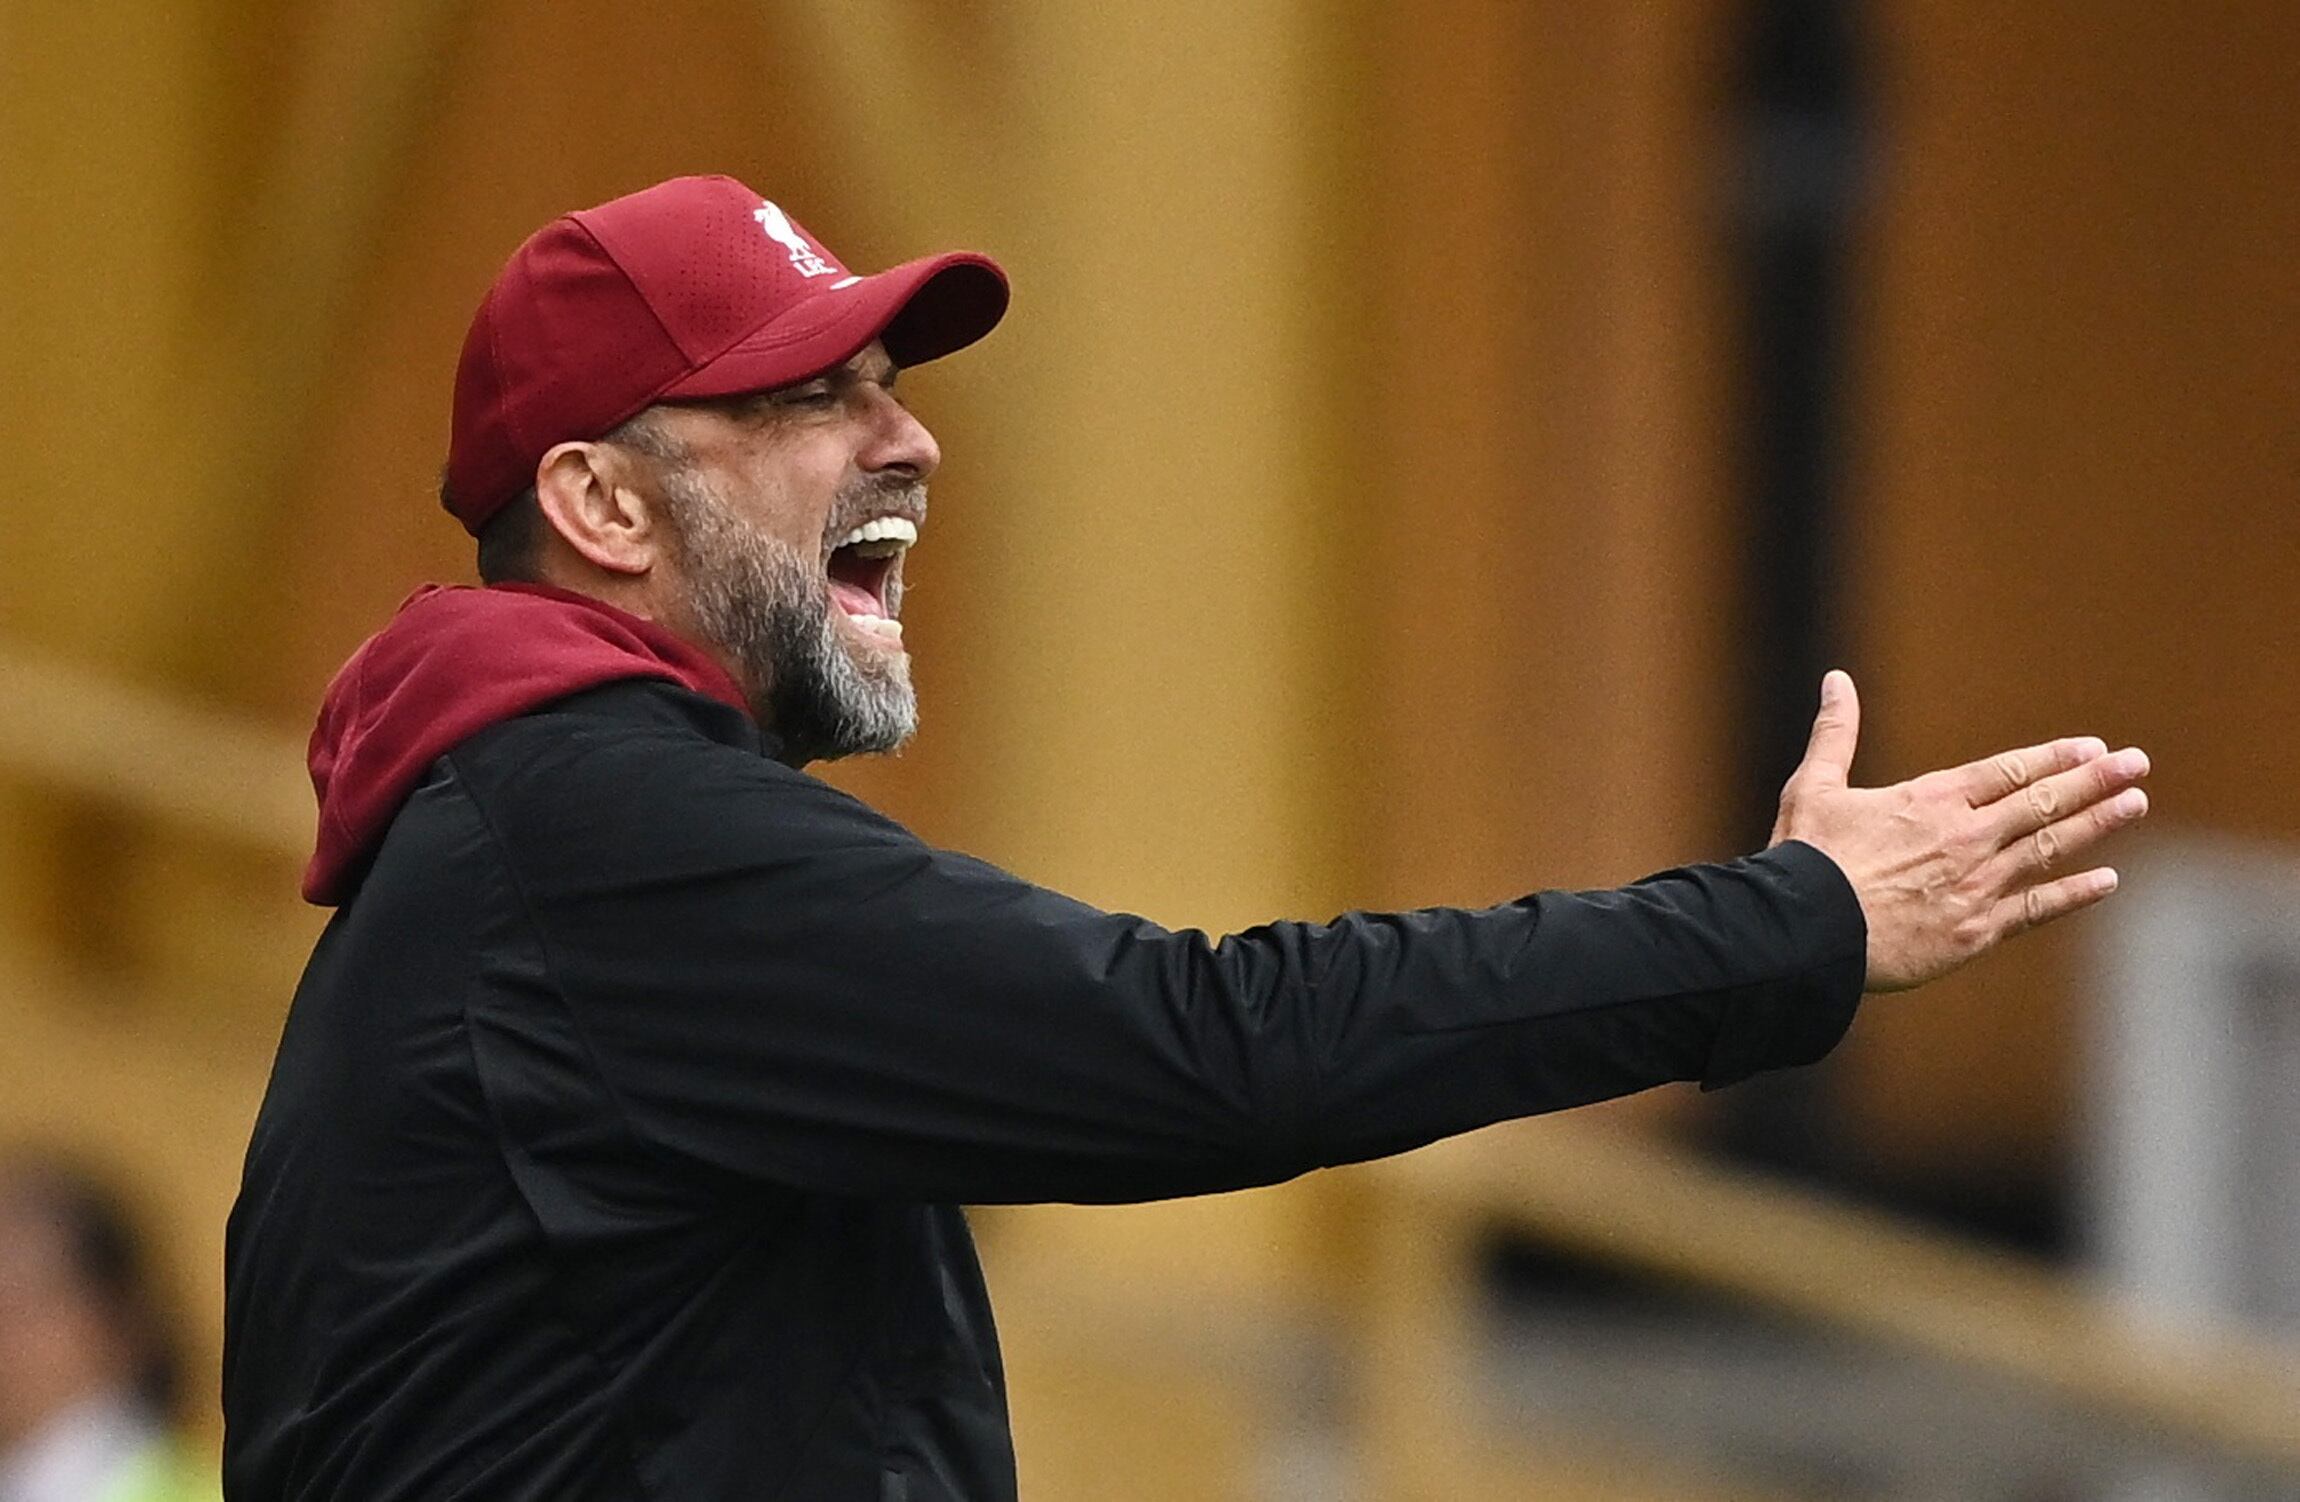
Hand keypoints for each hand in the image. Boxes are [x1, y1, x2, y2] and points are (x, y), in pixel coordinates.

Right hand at [1770, 671, 2150, 992]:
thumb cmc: (1805, 860)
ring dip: (2096, 824)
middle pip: (2043, 802)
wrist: (1806, 932)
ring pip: (2050, 848)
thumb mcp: (1815, 787)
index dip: (2053, 758)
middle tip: (2137, 763)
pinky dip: (2073, 893)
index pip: (2008, 771)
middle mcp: (1965, 837)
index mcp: (1931, 800)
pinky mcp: (1975, 930)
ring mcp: (1977, 884)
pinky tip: (2106, 880)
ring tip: (2135, 804)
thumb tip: (1836, 680)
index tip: (2091, 747)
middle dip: (2095, 780)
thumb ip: (1835, 732)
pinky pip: (2036, 908)